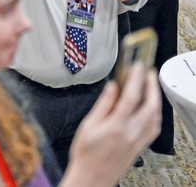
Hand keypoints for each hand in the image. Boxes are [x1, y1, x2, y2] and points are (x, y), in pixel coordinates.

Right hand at [64, 65, 160, 184]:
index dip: (135, 79)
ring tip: (150, 86)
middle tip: (148, 72)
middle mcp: (131, 133)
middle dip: (151, 86)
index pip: (131, 97)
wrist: (92, 177)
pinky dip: (155, 113)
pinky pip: (155, 126)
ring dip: (155, 98)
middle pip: (150, 105)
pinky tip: (151, 107)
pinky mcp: (141, 146)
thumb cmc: (86, 153)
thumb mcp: (88, 124)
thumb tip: (112, 88)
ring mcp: (139, 140)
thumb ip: (103, 104)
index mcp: (116, 126)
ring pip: (155, 116)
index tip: (136, 66)